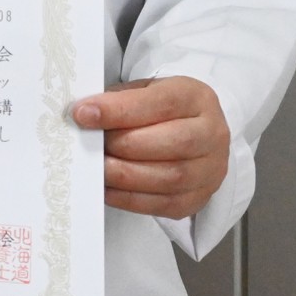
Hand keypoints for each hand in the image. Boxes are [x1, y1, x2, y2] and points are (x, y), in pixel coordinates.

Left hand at [72, 76, 229, 219]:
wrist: (192, 132)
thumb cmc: (159, 109)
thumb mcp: (143, 91)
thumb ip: (119, 101)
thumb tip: (83, 116)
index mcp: (196, 98)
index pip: (160, 103)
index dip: (119, 110)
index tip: (83, 114)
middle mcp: (211, 134)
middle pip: (171, 143)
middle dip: (122, 144)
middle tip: (88, 144)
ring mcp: (211, 170)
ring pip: (170, 177)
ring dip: (124, 175)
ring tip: (95, 167)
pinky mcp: (199, 198)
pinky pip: (165, 204)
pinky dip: (130, 199)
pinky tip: (106, 188)